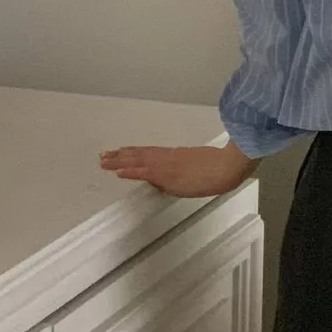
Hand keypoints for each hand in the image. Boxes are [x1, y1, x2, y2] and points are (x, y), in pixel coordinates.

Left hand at [99, 141, 257, 198]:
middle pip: (140, 155)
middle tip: (104, 155)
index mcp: (176, 156)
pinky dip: (130, 171)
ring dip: (119, 161)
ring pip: (138, 161)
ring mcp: (167, 165)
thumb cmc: (222, 167)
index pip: (150, 154)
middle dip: (121, 156)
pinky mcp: (167, 174)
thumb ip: (188, 172)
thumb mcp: (203, 168)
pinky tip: (117, 171)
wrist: (227, 167)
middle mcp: (168, 158)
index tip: (121, 152)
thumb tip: (179, 179)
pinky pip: (144, 172)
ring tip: (104, 160)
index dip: (135, 153)